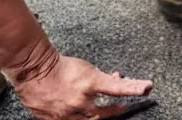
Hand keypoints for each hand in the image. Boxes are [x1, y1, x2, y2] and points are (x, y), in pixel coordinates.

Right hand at [12, 54, 152, 119]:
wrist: (34, 71)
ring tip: (106, 111)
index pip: (118, 88)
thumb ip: (102, 78)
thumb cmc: (62, 66)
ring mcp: (67, 114)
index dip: (134, 88)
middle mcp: (80, 101)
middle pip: (106, 112)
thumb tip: (116, 81)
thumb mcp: (88, 68)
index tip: (147, 88)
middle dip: (117, 109)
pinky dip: (81, 118)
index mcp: (90, 84)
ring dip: (101, 114)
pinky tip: (84, 112)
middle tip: (123, 107)